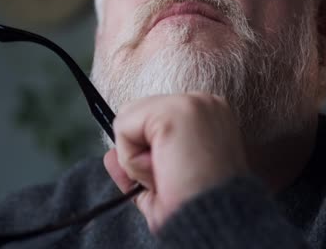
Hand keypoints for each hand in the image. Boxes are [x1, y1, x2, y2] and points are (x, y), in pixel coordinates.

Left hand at [103, 93, 248, 232]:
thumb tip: (109, 154)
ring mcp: (191, 103)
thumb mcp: (161, 183)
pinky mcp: (174, 111)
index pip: (154, 121)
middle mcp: (204, 103)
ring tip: (169, 174)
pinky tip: (163, 169)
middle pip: (138, 115)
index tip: (171, 174)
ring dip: (136, 159)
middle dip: (142, 153)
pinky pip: (123, 127)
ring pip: (128, 120)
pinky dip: (132, 159)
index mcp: (209, 117)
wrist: (216, 222)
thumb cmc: (197, 209)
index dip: (150, 152)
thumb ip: (136, 164)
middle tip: (171, 176)